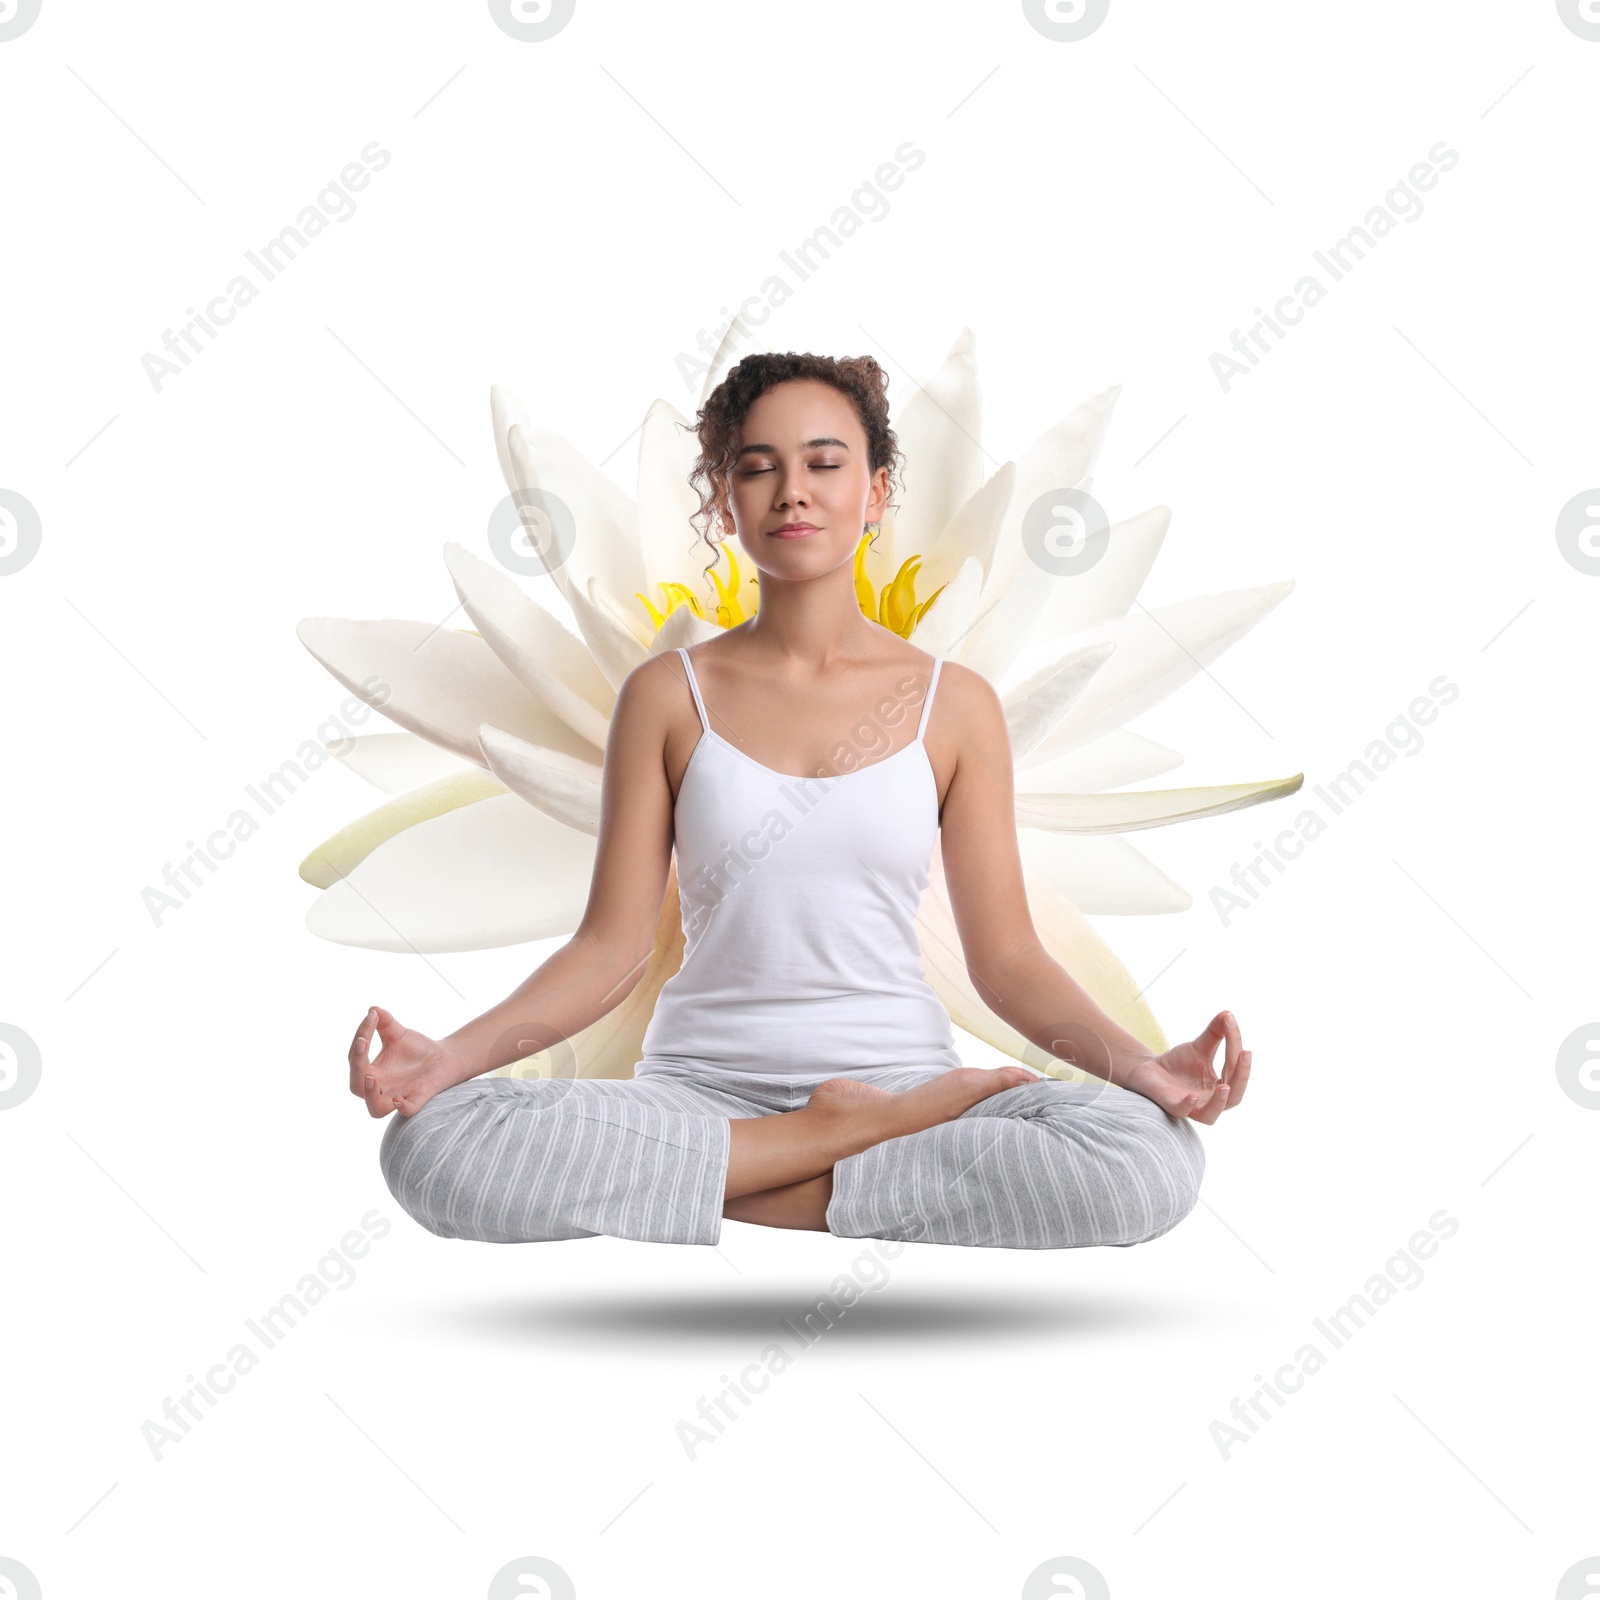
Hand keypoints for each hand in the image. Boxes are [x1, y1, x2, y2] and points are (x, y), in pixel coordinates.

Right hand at [348, 1006, 468, 1119]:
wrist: (445, 1057)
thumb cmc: (417, 1049)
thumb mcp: (399, 1033)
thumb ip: (385, 1022)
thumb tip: (373, 1009)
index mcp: (372, 1071)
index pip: (356, 1060)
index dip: (358, 1040)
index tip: (371, 1018)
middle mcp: (382, 1087)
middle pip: (357, 1087)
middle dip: (356, 1067)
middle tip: (363, 1043)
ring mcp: (399, 1095)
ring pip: (376, 1110)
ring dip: (370, 1095)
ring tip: (371, 1077)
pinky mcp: (418, 1098)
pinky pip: (408, 1110)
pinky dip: (403, 1107)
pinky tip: (399, 1099)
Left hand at [1122, 1011, 1251, 1123]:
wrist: (1148, 1070)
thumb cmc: (1178, 1063)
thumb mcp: (1199, 1047)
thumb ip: (1215, 1034)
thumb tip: (1228, 1013)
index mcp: (1222, 1087)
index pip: (1235, 1069)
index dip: (1235, 1046)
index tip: (1230, 1022)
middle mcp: (1210, 1101)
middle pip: (1234, 1097)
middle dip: (1241, 1076)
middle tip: (1245, 1053)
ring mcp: (1191, 1107)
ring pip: (1211, 1115)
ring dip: (1219, 1101)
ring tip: (1225, 1086)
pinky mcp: (1171, 1106)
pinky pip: (1181, 1112)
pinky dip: (1188, 1105)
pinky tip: (1192, 1096)